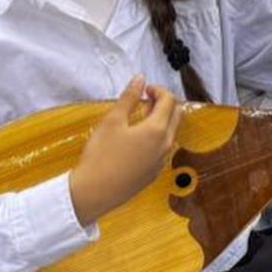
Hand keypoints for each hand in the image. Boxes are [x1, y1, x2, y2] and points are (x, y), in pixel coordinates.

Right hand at [69, 77, 181, 226]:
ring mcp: (162, 161)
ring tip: (139, 119)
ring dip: (162, 121)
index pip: (169, 101)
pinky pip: (163, 149)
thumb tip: (140, 79)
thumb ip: (129, 97)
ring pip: (171, 133)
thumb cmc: (101, 155)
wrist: (94, 193)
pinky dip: (157, 138)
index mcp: (158, 130)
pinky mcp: (154, 173)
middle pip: (177, 115)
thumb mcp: (113, 121)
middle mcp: (166, 145)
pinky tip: (137, 141)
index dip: (158, 90)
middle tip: (145, 101)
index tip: (144, 90)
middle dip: (165, 103)